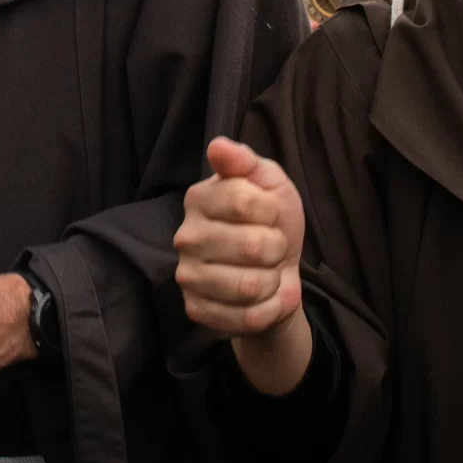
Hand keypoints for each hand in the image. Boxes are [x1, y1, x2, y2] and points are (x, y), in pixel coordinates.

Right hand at [175, 138, 312, 395]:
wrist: (275, 272)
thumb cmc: (270, 221)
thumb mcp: (270, 183)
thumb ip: (246, 162)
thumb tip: (217, 145)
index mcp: (199, 198)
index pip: (245, 201)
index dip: (273, 211)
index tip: (272, 214)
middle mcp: (185, 236)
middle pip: (253, 246)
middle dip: (277, 248)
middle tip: (271, 247)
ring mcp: (188, 276)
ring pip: (250, 286)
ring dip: (272, 281)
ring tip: (265, 272)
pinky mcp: (197, 310)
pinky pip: (247, 317)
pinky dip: (268, 309)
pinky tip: (261, 297)